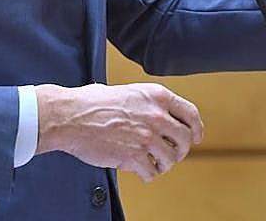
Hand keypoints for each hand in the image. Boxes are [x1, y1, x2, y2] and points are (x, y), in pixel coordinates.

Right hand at [34, 83, 203, 181]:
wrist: (69, 116)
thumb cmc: (90, 102)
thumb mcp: (126, 92)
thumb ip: (146, 102)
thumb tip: (157, 115)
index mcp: (156, 96)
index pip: (190, 114)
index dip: (196, 128)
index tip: (195, 136)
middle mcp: (156, 115)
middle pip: (185, 140)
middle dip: (181, 150)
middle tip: (172, 154)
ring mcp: (146, 137)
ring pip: (171, 159)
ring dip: (163, 164)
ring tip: (151, 162)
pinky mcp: (134, 156)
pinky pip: (152, 172)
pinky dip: (147, 174)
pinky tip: (138, 169)